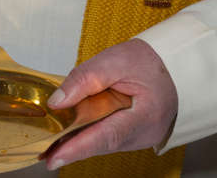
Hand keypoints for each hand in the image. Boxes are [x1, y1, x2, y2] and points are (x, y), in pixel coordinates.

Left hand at [45, 38, 177, 169]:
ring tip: (51, 144)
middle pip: (101, 143)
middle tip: (44, 154)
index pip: (107, 135)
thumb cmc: (149, 62)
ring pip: (102, 143)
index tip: (56, 157)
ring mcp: (139, 137)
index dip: (79, 148)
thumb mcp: (114, 60)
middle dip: (71, 149)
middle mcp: (144, 133)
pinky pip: (106, 137)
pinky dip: (88, 136)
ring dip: (78, 142)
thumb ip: (84, 79)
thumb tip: (57, 102)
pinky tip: (70, 134)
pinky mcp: (132, 134)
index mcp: (145, 115)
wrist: (172, 66)